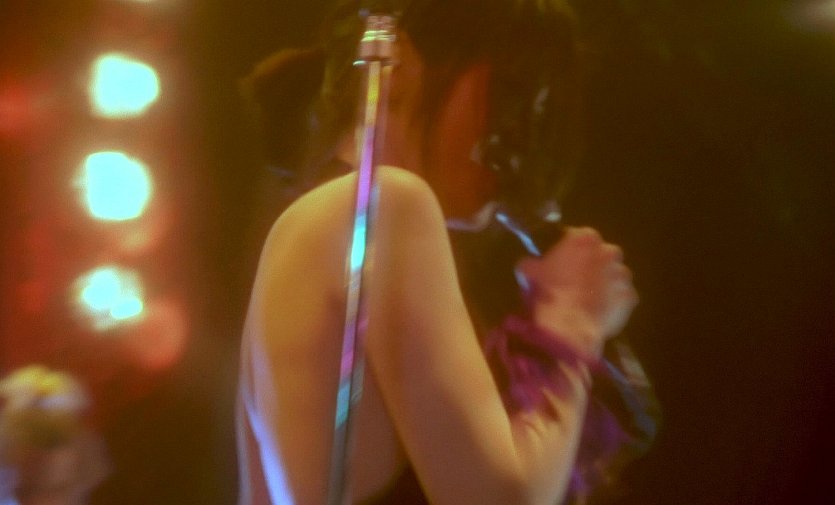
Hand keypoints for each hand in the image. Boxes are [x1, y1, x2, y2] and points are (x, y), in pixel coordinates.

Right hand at [515, 227, 638, 360]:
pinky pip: (620, 298)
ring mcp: (623, 275)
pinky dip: (612, 304)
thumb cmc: (546, 294)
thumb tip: (532, 265)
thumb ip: (533, 262)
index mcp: (585, 238)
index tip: (560, 263)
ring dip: (603, 284)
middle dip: (590, 265)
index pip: (576, 237)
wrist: (567, 328)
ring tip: (586, 301)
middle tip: (574, 283)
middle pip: (600, 255)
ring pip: (613, 276)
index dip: (567, 251)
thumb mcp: (528, 272)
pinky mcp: (631, 298)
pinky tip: (597, 313)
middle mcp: (609, 251)